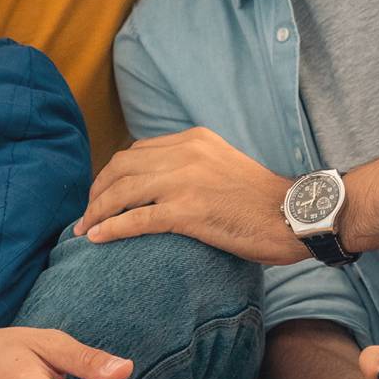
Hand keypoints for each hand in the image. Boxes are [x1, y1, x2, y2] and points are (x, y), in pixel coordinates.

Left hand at [76, 127, 303, 264]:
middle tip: (86, 213)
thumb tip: (163, 185)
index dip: (112, 173)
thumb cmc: (263, 200)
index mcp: (194, 139)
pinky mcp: (187, 211)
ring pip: (122, 192)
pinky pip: (135, 219)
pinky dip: (110, 228)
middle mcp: (186, 153)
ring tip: (83, 229)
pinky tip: (96, 238)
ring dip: (96, 211)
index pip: (137, 151)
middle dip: (97, 191)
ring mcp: (185, 181)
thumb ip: (194, 166)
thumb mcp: (224, 165)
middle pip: (122, 168)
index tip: (102, 192)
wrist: (295, 215)